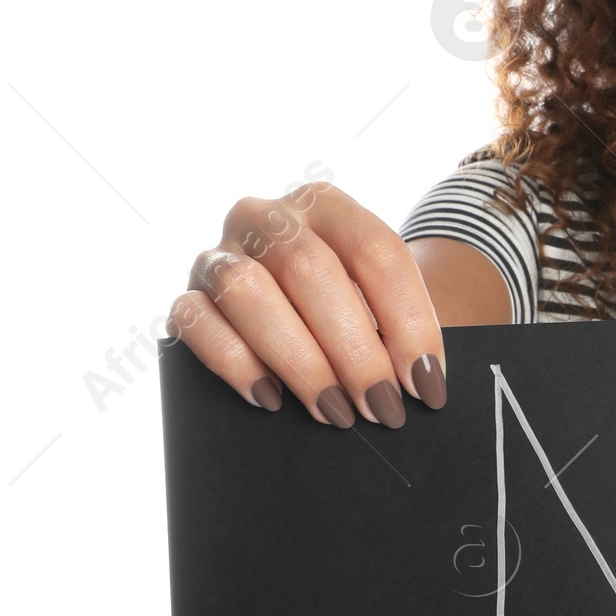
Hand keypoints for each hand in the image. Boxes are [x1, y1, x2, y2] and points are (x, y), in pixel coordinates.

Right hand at [169, 179, 446, 426]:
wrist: (307, 310)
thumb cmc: (358, 307)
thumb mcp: (384, 303)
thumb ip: (400, 328)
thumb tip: (424, 381)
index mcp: (326, 204)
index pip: (374, 250)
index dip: (408, 320)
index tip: (427, 382)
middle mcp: (267, 218)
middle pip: (310, 269)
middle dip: (354, 349)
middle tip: (382, 406)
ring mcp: (219, 253)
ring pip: (247, 291)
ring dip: (299, 360)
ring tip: (336, 411)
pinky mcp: (188, 295)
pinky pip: (195, 321)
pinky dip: (236, 364)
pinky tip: (273, 398)